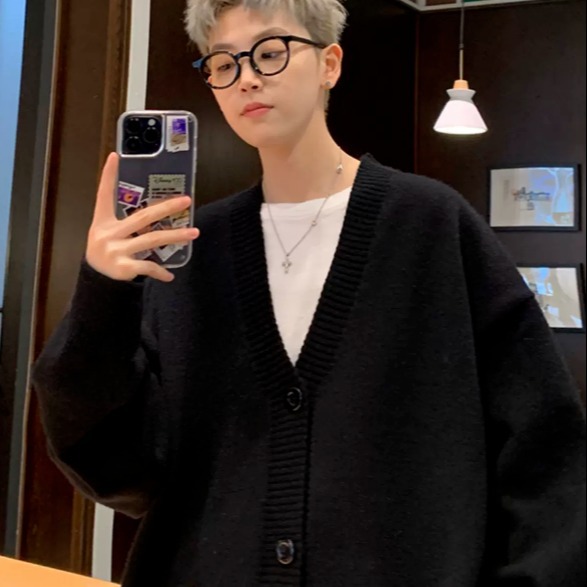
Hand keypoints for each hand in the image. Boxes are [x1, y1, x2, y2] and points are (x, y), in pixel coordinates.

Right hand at [86, 152, 199, 281]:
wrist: (96, 279)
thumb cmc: (108, 250)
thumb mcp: (108, 233)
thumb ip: (127, 222)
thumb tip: (158, 212)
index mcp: (103, 221)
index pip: (104, 194)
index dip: (108, 176)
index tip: (115, 157)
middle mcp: (109, 234)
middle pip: (143, 217)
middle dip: (167, 208)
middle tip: (186, 201)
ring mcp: (116, 250)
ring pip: (152, 239)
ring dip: (176, 236)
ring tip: (194, 233)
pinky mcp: (124, 267)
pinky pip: (148, 266)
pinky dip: (160, 272)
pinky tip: (170, 275)